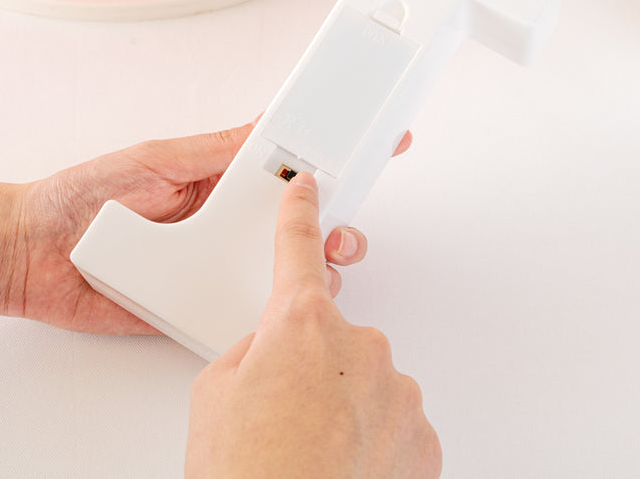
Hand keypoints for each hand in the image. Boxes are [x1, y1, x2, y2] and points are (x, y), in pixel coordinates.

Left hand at [0, 122, 411, 335]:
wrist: (34, 252)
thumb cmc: (87, 195)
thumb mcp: (158, 157)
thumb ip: (213, 149)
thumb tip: (267, 129)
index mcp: (223, 181)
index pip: (289, 166)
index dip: (332, 155)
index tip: (371, 142)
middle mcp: (228, 223)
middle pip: (300, 221)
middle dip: (337, 219)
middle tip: (348, 218)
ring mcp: (218, 265)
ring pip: (285, 267)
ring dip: (315, 264)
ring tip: (327, 258)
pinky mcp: (201, 304)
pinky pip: (249, 308)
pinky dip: (275, 309)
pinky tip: (289, 304)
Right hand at [185, 172, 441, 478]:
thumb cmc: (245, 472)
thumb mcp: (217, 393)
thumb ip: (252, 349)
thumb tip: (273, 348)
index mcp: (301, 322)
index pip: (296, 247)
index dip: (299, 213)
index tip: (307, 190)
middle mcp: (360, 344)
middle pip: (333, 336)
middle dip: (312, 364)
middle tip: (284, 413)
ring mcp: (397, 389)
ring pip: (367, 380)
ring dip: (345, 406)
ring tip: (310, 449)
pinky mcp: (423, 436)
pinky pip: (394, 421)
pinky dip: (373, 439)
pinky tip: (344, 466)